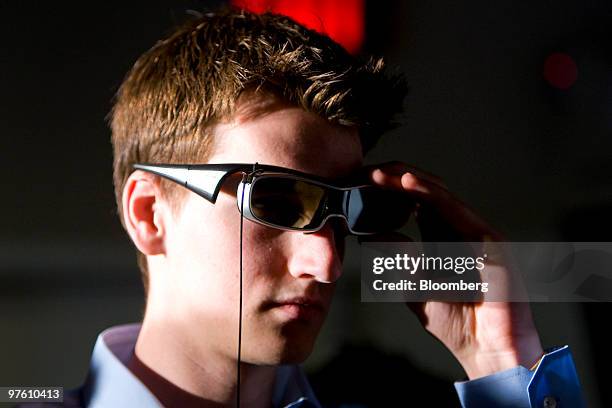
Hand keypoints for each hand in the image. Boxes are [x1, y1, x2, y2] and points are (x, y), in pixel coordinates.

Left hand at [368, 161, 543, 379]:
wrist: (486, 350)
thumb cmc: (455, 322)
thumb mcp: (412, 285)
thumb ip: (394, 259)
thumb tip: (368, 235)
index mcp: (443, 240)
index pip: (415, 206)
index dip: (390, 193)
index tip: (361, 183)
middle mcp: (460, 232)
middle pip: (426, 195)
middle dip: (396, 181)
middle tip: (366, 172)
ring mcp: (477, 233)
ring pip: (440, 197)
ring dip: (409, 181)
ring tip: (382, 173)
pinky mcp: (491, 240)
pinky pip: (458, 212)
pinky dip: (433, 195)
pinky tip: (410, 184)